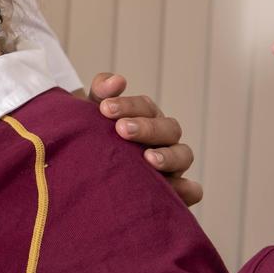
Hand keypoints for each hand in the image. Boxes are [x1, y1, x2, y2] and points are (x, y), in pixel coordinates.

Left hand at [87, 72, 202, 205]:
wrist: (82, 173)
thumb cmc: (92, 138)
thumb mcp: (91, 114)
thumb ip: (102, 93)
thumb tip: (118, 81)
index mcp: (146, 118)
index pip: (145, 107)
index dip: (128, 105)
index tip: (104, 109)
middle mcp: (163, 140)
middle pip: (168, 128)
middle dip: (147, 128)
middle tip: (122, 130)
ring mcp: (171, 165)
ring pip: (184, 155)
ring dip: (169, 156)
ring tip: (148, 159)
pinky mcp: (172, 191)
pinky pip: (191, 191)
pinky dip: (188, 190)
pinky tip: (177, 190)